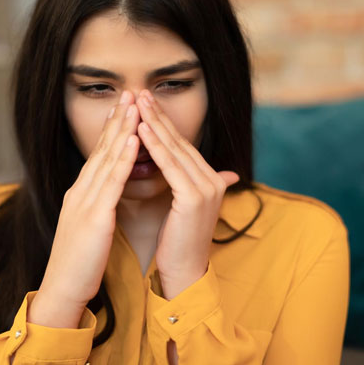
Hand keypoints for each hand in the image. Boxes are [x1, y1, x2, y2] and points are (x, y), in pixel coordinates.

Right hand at [35, 90, 140, 311]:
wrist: (62, 288)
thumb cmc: (78, 262)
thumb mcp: (88, 227)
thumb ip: (98, 207)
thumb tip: (109, 195)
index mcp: (80, 194)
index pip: (99, 155)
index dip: (112, 130)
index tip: (124, 108)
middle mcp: (80, 192)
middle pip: (101, 149)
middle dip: (117, 119)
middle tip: (129, 92)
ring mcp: (85, 203)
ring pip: (106, 159)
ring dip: (121, 130)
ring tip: (134, 105)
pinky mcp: (94, 218)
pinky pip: (111, 184)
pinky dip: (122, 160)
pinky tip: (132, 141)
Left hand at [136, 89, 239, 298]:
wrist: (183, 272)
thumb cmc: (178, 241)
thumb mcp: (187, 207)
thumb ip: (194, 183)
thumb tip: (224, 173)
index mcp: (208, 179)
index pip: (182, 144)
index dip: (163, 123)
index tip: (145, 103)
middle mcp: (212, 179)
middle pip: (179, 141)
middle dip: (158, 116)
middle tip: (140, 92)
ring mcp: (205, 187)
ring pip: (174, 149)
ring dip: (154, 123)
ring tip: (138, 103)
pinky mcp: (194, 197)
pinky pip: (170, 165)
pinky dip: (154, 146)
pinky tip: (140, 130)